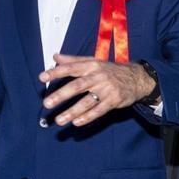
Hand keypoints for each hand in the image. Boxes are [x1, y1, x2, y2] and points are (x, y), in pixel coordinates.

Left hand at [40, 53, 154, 126]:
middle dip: (61, 95)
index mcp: (91, 66)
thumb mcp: (93, 62)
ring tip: (59, 120)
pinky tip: (76, 123)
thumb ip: (73, 60)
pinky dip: (87, 117)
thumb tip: (55, 56)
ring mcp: (106, 89)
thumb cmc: (110, 70)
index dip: (56, 72)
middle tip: (47, 103)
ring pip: (87, 102)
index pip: (71, 68)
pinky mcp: (114, 101)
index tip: (42, 77)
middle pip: (77, 86)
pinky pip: (99, 111)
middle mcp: (98, 76)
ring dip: (72, 111)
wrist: (136, 78)